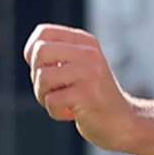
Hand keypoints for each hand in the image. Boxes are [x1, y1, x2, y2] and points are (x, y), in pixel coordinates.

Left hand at [21, 23, 136, 148]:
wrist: (123, 122)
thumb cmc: (92, 97)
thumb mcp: (78, 68)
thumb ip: (57, 57)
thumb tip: (30, 52)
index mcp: (85, 42)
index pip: (44, 32)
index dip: (31, 51)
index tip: (41, 69)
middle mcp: (89, 53)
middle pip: (40, 51)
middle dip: (36, 76)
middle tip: (52, 90)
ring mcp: (90, 73)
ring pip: (43, 77)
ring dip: (44, 97)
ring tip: (62, 103)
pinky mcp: (88, 95)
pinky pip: (52, 100)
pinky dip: (56, 112)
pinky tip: (72, 114)